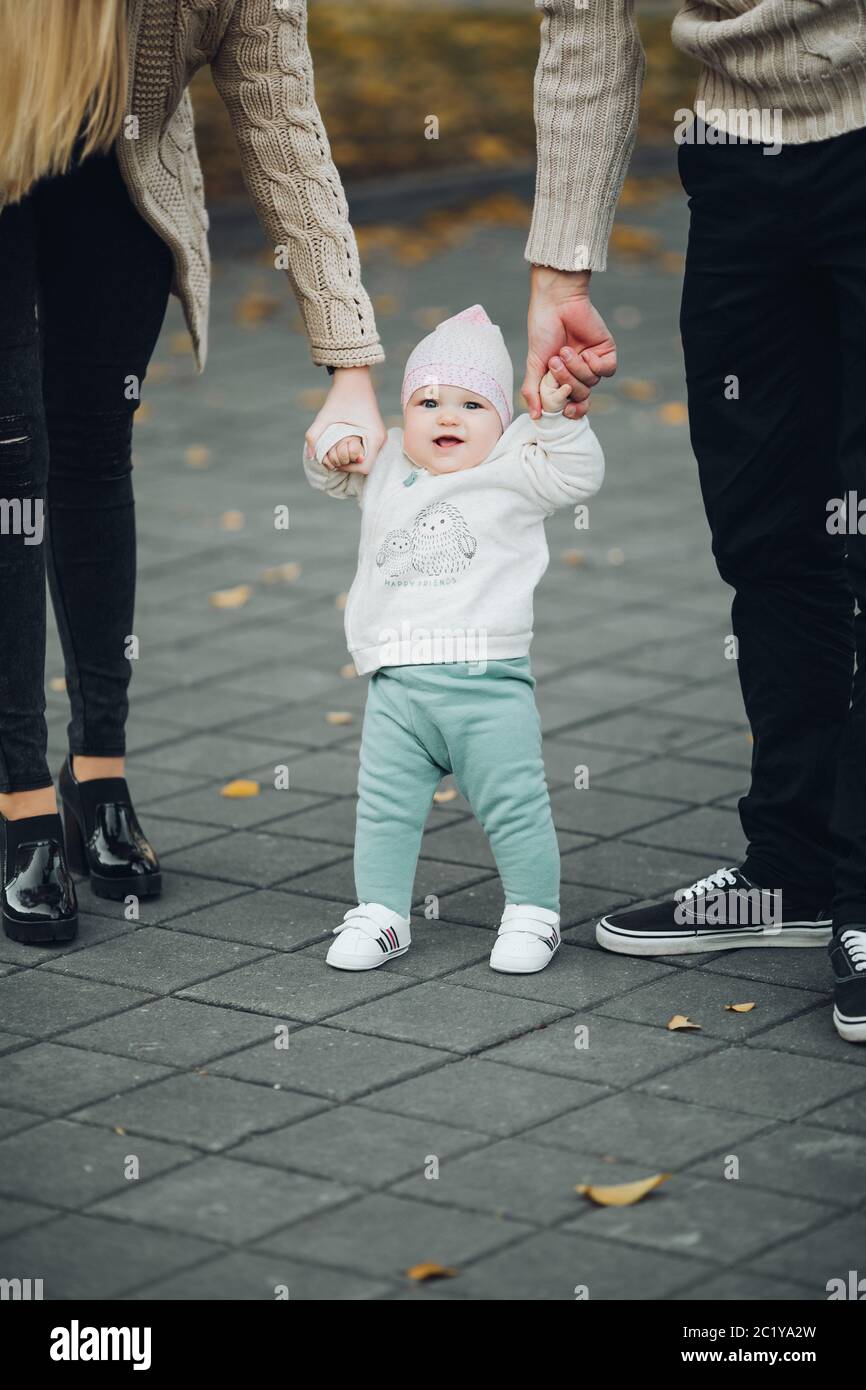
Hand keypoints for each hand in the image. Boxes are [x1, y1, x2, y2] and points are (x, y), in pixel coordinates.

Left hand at [304, 366, 385, 473]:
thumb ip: (314, 435)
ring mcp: (379, 437)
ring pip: (365, 459)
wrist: (353, 379)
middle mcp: (380, 439)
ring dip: (350, 458)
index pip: (365, 467)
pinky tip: (341, 444)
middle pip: (365, 465)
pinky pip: (365, 451)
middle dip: (348, 464)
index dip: (348, 469)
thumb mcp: (324, 416)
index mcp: (374, 436)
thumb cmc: (340, 396)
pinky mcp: (375, 434)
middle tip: (332, 456)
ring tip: (336, 450)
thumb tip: (310, 456)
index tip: (334, 460)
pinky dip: (353, 452)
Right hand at [522, 267, 617, 420]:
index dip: (573, 411)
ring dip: (576, 369)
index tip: (566, 411)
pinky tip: (586, 353)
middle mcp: (579, 373)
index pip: (573, 404)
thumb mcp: (534, 363)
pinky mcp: (606, 350)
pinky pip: (607, 370)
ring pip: (592, 382)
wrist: (556, 303)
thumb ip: (533, 390)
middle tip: (555, 362)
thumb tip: (535, 416)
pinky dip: (595, 365)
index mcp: (563, 379)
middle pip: (582, 395)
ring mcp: (593, 362)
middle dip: (567, 382)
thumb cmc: (542, 330)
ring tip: (565, 351)